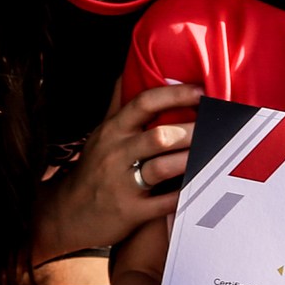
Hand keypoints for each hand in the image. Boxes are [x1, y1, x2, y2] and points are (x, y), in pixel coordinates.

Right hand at [34, 82, 198, 261]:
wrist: (67, 214)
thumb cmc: (93, 169)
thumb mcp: (100, 134)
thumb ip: (116, 104)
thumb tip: (126, 71)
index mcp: (112, 131)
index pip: (143, 104)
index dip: (174, 95)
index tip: (202, 92)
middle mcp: (116, 154)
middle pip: (158, 137)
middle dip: (191, 130)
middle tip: (218, 127)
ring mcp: (123, 185)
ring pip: (162, 168)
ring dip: (191, 160)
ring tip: (215, 154)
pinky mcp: (131, 212)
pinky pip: (164, 203)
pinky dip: (185, 195)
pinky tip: (204, 186)